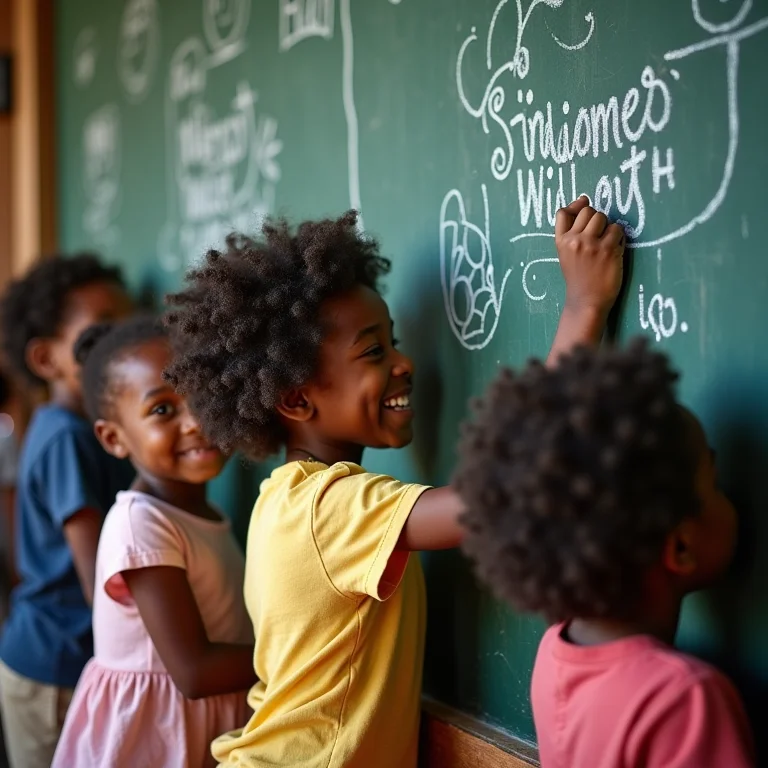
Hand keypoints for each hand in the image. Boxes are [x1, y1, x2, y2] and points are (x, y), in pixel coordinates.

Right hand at [555, 197, 625, 317]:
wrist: (586, 302)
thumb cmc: (579, 278)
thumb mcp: (566, 254)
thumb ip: (572, 231)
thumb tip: (583, 199)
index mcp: (561, 242)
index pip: (563, 212)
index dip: (576, 207)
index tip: (583, 211)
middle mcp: (574, 240)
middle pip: (588, 211)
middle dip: (596, 220)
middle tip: (598, 237)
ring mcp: (591, 245)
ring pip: (603, 217)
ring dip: (608, 227)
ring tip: (606, 243)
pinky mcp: (608, 250)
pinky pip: (618, 230)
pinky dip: (618, 238)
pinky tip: (614, 251)